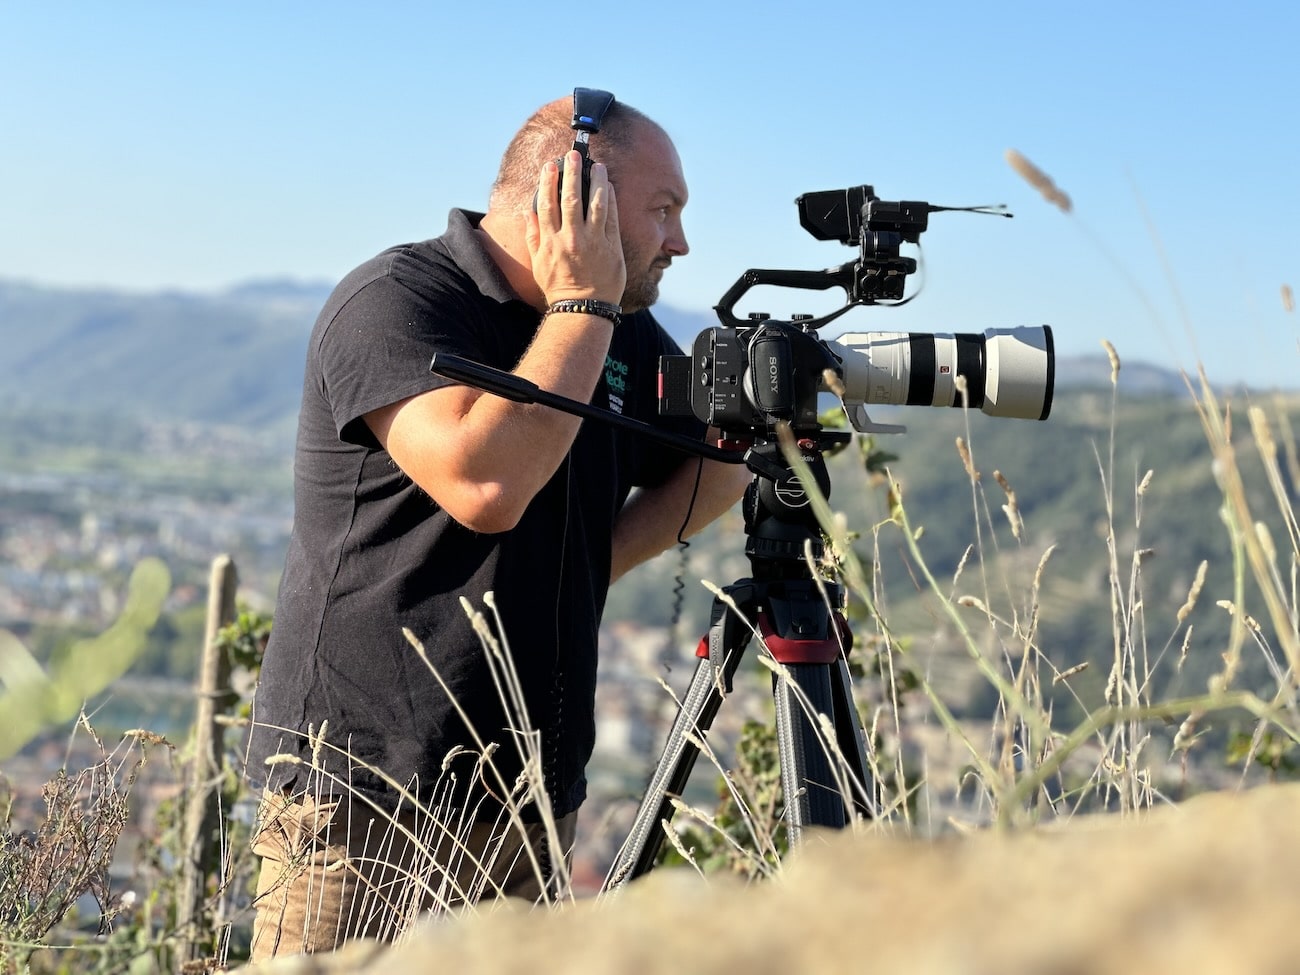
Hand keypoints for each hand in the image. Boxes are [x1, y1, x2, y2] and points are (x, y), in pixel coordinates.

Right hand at [525, 151, 625, 306]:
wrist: (583, 309)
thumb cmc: (558, 287)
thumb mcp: (538, 263)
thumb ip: (533, 236)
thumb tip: (528, 212)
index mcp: (551, 241)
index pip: (547, 204)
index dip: (548, 182)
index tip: (550, 166)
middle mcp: (571, 238)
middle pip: (571, 198)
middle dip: (572, 173)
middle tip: (574, 155)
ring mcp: (593, 242)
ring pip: (596, 203)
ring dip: (596, 181)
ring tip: (598, 166)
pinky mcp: (611, 248)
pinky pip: (612, 218)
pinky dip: (610, 200)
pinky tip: (609, 187)